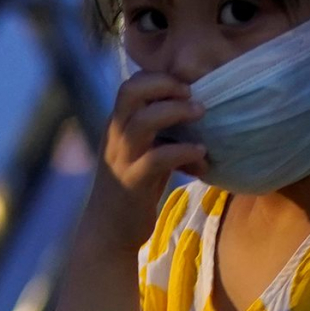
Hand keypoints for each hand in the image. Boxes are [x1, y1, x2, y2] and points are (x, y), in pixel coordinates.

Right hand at [83, 68, 207, 247]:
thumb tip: (197, 117)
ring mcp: (122, 158)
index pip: (131, 85)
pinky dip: (183, 151)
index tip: (185, 86)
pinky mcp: (132, 182)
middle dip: (165, 85)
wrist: (108, 232)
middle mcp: (115, 136)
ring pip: (144, 121)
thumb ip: (161, 135)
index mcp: (116, 126)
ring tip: (201, 114)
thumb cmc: (131, 191)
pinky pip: (158, 158)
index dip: (158, 78)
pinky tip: (201, 154)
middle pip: (131, 92)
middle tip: (192, 94)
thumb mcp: (144, 155)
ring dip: (177, 112)